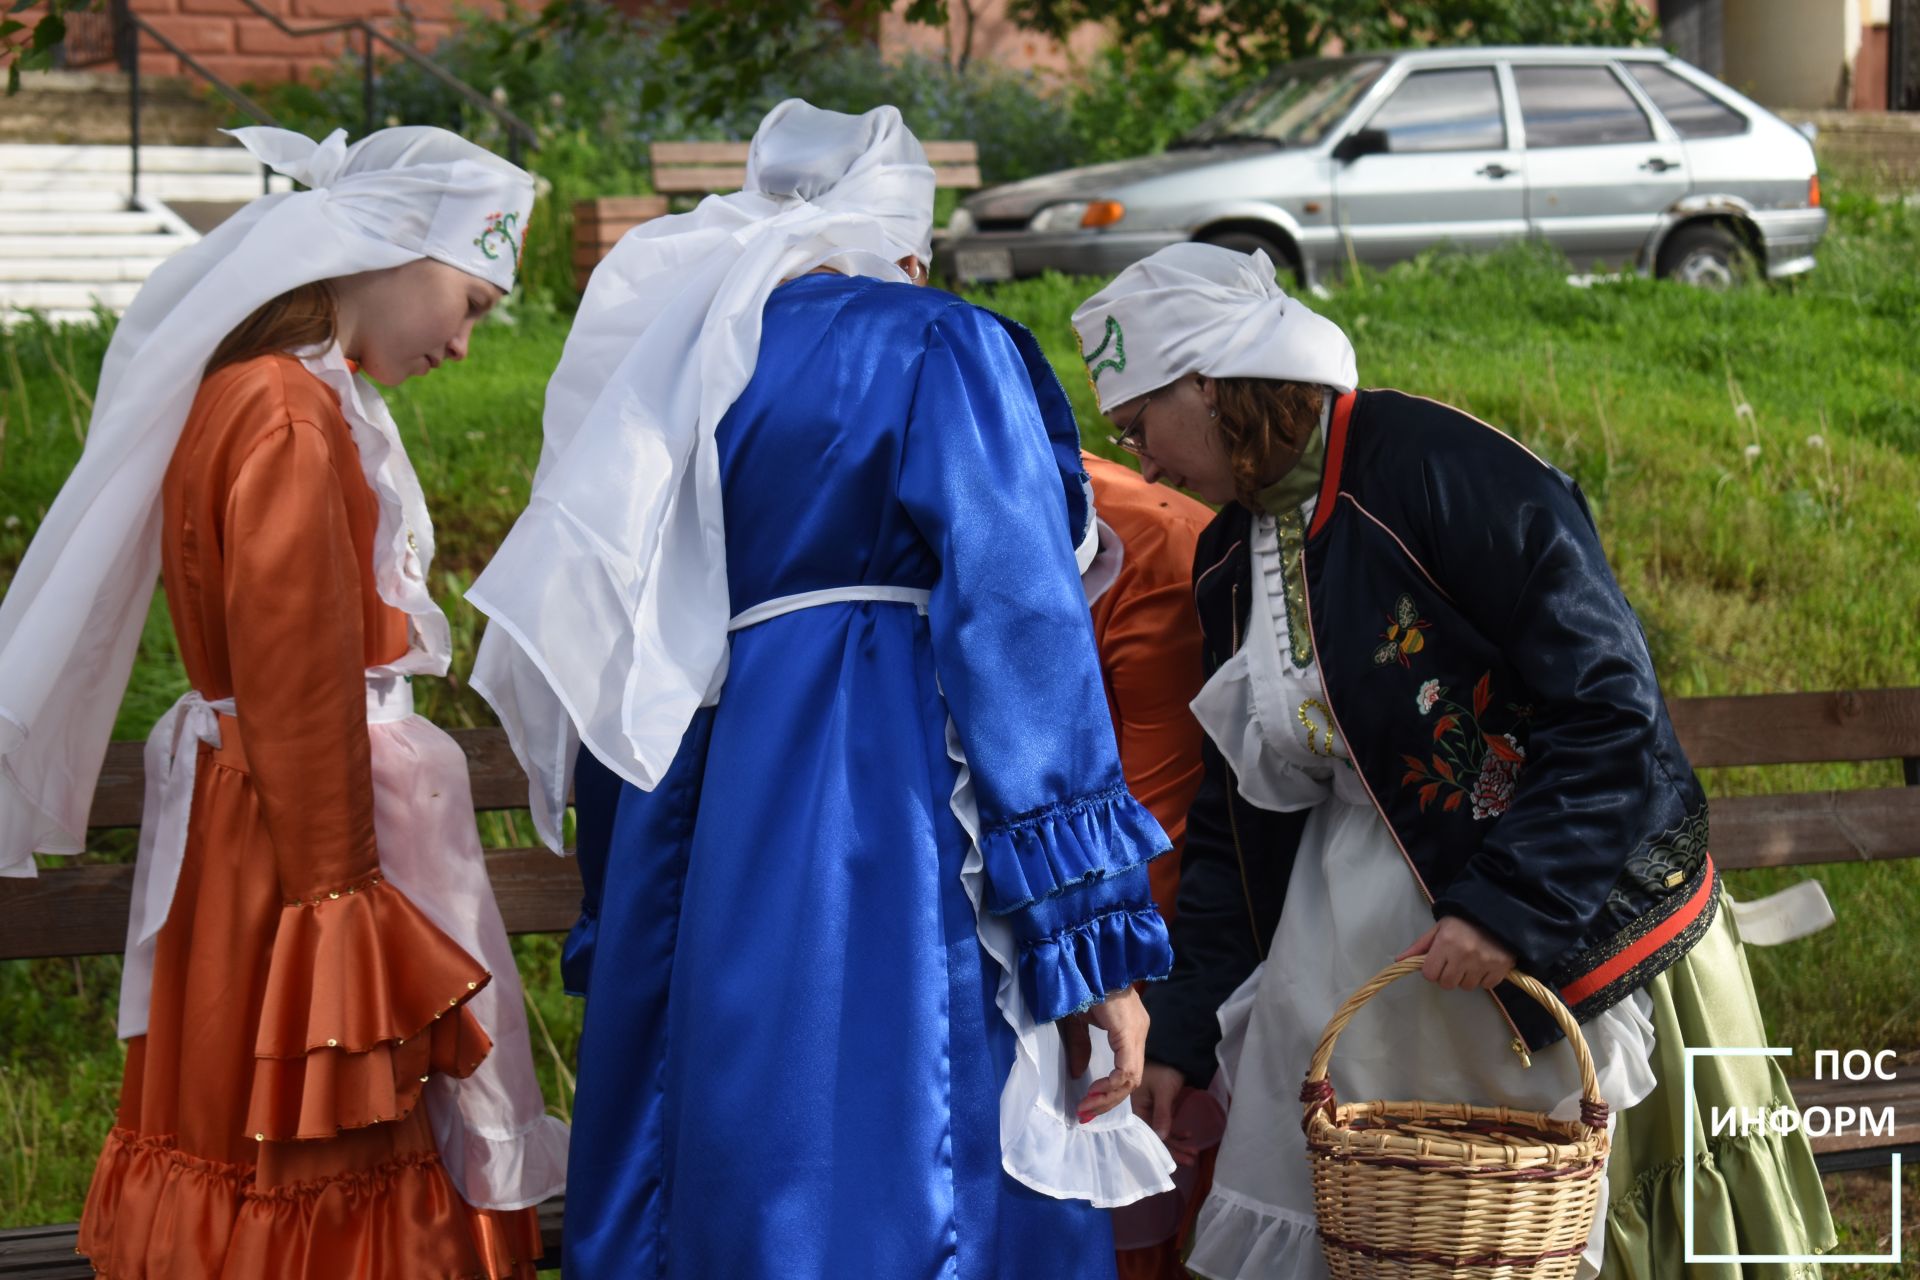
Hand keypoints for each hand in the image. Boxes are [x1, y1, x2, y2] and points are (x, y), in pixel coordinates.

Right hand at [1061, 987, 1147, 1122]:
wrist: (1087, 958)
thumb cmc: (1081, 982)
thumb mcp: (1078, 1021)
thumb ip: (1080, 1047)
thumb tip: (1077, 1074)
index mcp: (1130, 1029)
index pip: (1128, 1071)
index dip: (1109, 1092)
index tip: (1087, 1105)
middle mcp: (1139, 1032)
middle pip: (1132, 1080)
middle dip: (1107, 1101)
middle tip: (1085, 1113)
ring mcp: (1138, 1031)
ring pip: (1132, 1079)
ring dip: (1108, 1097)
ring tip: (1087, 1107)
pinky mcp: (1130, 1032)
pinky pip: (1127, 1070)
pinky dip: (1111, 1085)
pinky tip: (1094, 1091)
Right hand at [1130, 1061, 1204, 1164]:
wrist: (1169, 1052)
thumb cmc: (1162, 1070)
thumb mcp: (1163, 1092)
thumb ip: (1162, 1114)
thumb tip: (1161, 1137)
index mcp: (1135, 1109)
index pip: (1147, 1135)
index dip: (1161, 1149)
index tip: (1176, 1162)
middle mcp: (1140, 1113)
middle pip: (1155, 1136)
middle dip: (1174, 1150)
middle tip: (1191, 1160)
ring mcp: (1149, 1110)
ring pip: (1162, 1132)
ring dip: (1178, 1143)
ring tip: (1193, 1153)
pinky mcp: (1158, 1108)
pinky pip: (1165, 1124)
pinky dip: (1177, 1132)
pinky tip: (1188, 1136)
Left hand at [1396, 915, 1514, 989]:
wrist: (1495, 911)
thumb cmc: (1463, 921)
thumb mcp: (1439, 928)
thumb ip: (1420, 946)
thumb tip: (1399, 960)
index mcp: (1446, 942)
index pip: (1430, 974)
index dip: (1432, 970)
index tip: (1438, 962)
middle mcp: (1464, 954)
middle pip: (1447, 984)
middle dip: (1448, 975)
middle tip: (1454, 963)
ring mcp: (1483, 962)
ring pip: (1466, 986)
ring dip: (1466, 977)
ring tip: (1470, 961)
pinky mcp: (1500, 967)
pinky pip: (1486, 985)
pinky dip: (1484, 978)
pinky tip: (1484, 964)